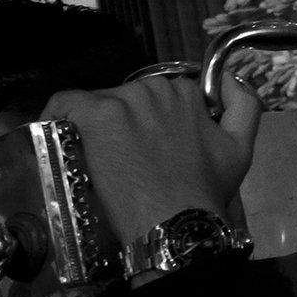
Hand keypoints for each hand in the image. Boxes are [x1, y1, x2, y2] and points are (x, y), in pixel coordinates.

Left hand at [42, 75, 259, 242]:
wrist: (175, 220)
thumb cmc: (206, 190)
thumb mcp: (241, 148)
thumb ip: (244, 106)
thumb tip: (228, 77)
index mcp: (188, 93)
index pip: (157, 97)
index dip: (148, 123)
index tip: (142, 149)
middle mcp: (157, 89)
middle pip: (126, 98)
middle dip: (122, 123)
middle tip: (119, 159)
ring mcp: (126, 101)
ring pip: (98, 104)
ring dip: (94, 126)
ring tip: (91, 159)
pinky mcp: (97, 116)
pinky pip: (66, 103)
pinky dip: (56, 114)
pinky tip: (52, 134)